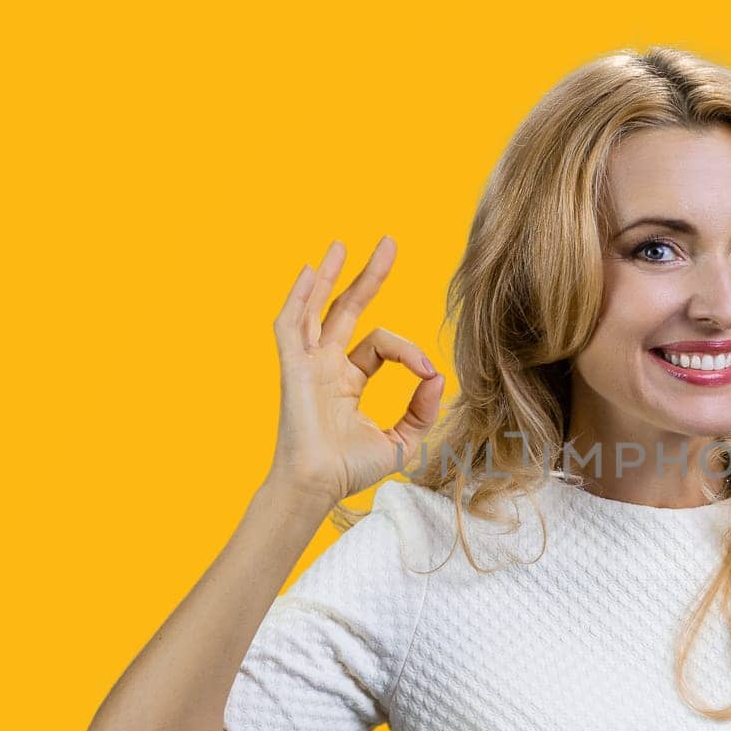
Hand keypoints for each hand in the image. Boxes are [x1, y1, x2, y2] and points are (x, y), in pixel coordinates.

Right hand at [264, 236, 444, 507]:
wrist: (319, 486)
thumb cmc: (351, 470)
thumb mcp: (401, 440)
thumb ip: (422, 409)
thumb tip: (439, 375)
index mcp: (346, 380)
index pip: (381, 345)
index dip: (409, 352)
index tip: (428, 371)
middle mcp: (325, 366)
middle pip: (346, 309)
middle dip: (368, 277)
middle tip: (389, 243)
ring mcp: (307, 364)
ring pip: (317, 309)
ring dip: (329, 276)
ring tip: (341, 244)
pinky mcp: (293, 368)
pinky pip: (291, 326)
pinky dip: (299, 298)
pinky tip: (310, 272)